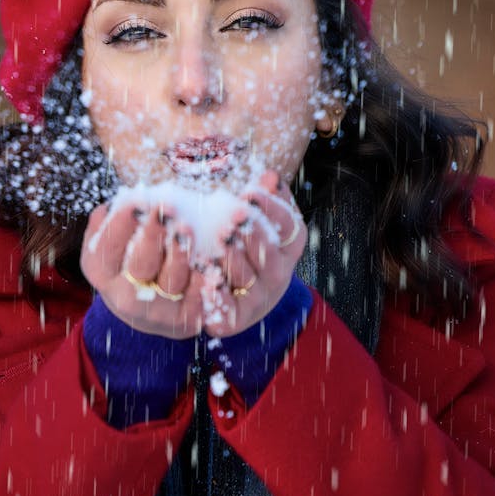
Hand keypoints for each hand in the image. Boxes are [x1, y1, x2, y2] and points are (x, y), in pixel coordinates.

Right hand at [80, 198, 204, 338]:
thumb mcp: (116, 240)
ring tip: (187, 228)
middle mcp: (127, 298)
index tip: (137, 202)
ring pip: (172, 281)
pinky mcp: (188, 320)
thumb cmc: (135, 257)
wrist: (154, 306)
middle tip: (167, 210)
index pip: (106, 249)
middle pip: (141, 266)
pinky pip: (201, 296)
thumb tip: (123, 201)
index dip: (121, 225)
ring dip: (180, 254)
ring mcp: (159, 312)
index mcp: (103, 272)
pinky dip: (209, 273)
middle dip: (153, 236)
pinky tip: (216, 252)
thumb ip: (114, 220)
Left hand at [201, 170, 306, 337]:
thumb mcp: (254, 220)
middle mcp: (276, 275)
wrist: (227, 292)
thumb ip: (263, 199)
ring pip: (247, 280)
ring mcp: (257, 299)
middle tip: (236, 216)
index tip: (251, 193)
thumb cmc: (241, 245)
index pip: (289, 227)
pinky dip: (217, 297)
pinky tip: (206, 280)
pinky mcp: (234, 319)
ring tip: (220, 242)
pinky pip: (227, 312)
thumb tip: (270, 176)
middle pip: (270, 256)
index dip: (272, 210)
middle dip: (254, 235)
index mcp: (286, 248)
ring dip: (234, 261)